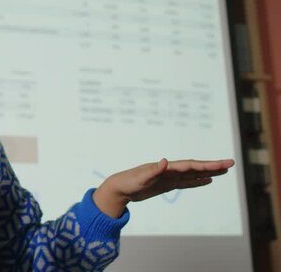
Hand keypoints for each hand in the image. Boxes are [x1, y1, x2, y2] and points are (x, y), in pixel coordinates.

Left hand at [93, 158, 234, 217]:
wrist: (119, 188)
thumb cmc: (128, 182)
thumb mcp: (140, 178)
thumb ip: (153, 170)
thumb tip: (165, 161)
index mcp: (166, 168)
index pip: (190, 165)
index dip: (206, 165)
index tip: (221, 164)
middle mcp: (170, 170)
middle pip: (195, 167)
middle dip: (213, 166)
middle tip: (230, 163)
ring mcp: (169, 177)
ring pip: (193, 174)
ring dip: (208, 172)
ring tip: (224, 170)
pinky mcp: (166, 185)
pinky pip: (186, 183)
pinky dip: (197, 181)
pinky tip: (207, 181)